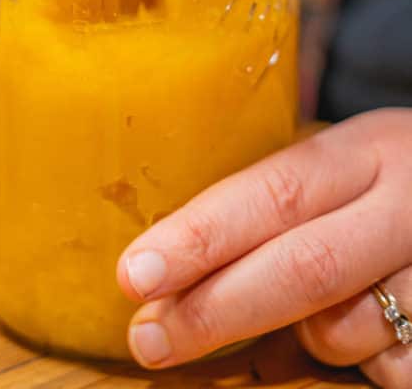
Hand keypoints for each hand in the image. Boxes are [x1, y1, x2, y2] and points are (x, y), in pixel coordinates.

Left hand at [117, 109, 411, 387]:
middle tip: (147, 338)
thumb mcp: (348, 164)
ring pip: (343, 332)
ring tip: (319, 306)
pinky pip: (390, 369)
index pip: (272, 192)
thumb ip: (283, 203)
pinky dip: (365, 362)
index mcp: (365, 152)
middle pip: (301, 268)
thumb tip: (177, 262)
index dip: (201, 236)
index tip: (135, 273)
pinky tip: (376, 325)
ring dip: (307, 337)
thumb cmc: (393, 180)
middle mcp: (404, 206)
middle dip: (214, 310)